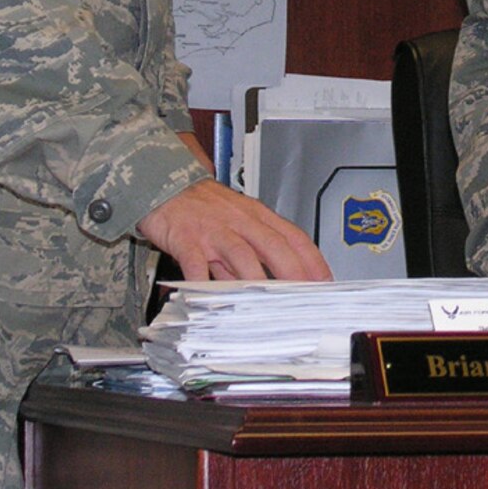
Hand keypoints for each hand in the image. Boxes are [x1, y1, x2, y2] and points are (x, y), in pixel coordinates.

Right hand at [137, 178, 333, 282]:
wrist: (163, 183)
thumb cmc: (201, 205)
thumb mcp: (232, 224)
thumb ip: (247, 256)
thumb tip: (267, 286)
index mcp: (255, 215)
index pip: (292, 235)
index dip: (311, 258)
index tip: (324, 280)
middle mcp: (239, 221)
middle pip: (273, 245)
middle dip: (293, 271)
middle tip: (305, 295)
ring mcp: (213, 230)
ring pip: (240, 255)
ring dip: (256, 280)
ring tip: (268, 305)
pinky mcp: (187, 239)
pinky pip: (196, 264)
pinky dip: (202, 284)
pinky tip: (208, 301)